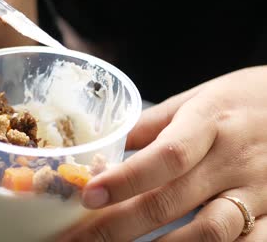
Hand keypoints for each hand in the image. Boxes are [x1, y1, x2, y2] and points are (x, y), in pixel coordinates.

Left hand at [60, 66, 266, 240]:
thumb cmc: (241, 100)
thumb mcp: (196, 99)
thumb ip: (153, 124)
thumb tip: (107, 145)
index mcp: (208, 122)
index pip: (166, 155)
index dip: (126, 179)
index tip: (88, 195)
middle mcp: (233, 159)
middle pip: (171, 201)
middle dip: (119, 226)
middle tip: (78, 239)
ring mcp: (257, 191)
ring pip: (208, 233)